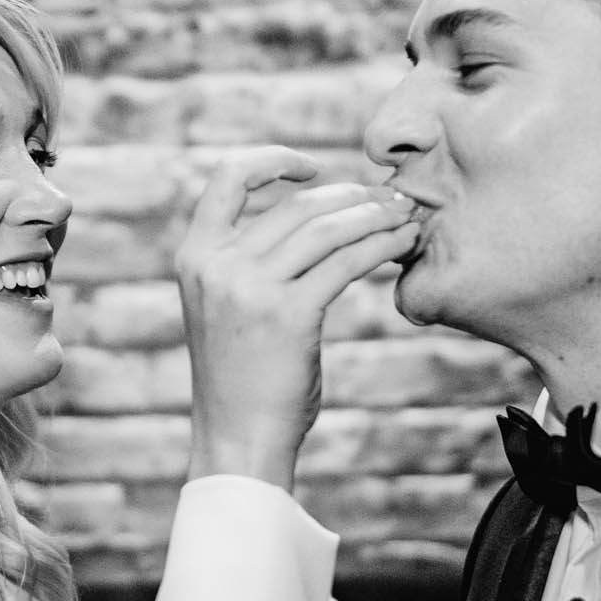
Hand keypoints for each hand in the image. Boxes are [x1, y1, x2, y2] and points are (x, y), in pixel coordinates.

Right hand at [176, 148, 419, 487]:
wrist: (239, 439)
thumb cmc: (243, 378)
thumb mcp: (226, 307)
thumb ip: (249, 261)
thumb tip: (310, 217)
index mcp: (194, 255)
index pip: (227, 176)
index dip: (273, 160)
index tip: (314, 168)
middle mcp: (216, 265)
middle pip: (295, 204)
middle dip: (351, 195)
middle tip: (389, 198)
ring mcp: (249, 289)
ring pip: (326, 228)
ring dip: (374, 216)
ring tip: (406, 217)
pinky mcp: (288, 315)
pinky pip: (346, 262)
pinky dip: (381, 245)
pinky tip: (403, 243)